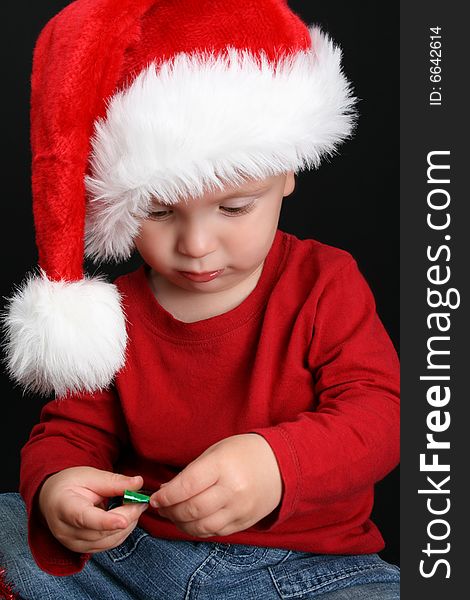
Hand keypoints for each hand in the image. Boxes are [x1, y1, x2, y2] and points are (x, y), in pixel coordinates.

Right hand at [38, 466, 148, 553]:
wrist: (51, 498)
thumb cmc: (70, 483)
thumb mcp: (90, 475)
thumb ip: (114, 481)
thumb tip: (138, 483)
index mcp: (64, 507)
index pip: (85, 518)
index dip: (105, 522)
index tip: (124, 521)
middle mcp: (66, 530)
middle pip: (101, 531)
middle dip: (126, 517)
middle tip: (141, 501)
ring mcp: (72, 543)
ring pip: (107, 542)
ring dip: (127, 526)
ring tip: (136, 507)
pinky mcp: (81, 549)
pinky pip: (106, 546)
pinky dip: (121, 533)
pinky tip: (127, 518)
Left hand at [150, 434, 282, 537]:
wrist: (281, 464)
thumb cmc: (244, 452)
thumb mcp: (216, 451)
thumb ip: (192, 472)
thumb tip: (166, 491)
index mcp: (223, 466)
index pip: (187, 486)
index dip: (166, 496)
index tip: (155, 498)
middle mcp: (232, 490)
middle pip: (192, 510)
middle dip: (170, 511)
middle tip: (161, 507)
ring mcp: (240, 509)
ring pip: (201, 527)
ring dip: (180, 524)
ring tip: (173, 515)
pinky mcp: (244, 523)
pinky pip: (215, 532)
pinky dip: (198, 529)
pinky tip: (191, 521)